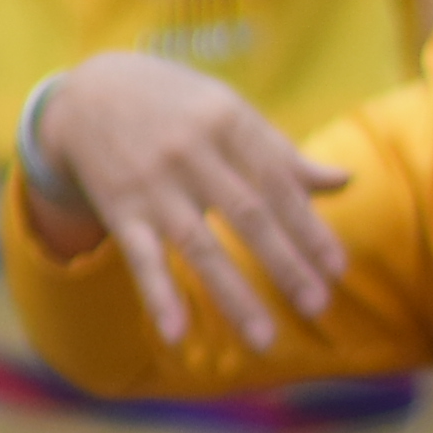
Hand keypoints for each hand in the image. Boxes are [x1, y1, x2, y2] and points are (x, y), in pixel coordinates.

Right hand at [21, 53, 351, 351]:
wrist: (87, 92)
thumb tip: (345, 181)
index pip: (279, 183)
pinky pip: (142, 258)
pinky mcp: (120, 208)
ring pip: (200, 246)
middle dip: (285, 264)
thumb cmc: (175, 106)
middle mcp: (193, 153)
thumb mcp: (227, 112)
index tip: (338, 269)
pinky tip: (176, 335)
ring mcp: (154, 184)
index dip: (310, 228)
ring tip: (264, 340)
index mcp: (228, 123)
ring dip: (233, 296)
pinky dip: (159, 296)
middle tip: (317, 305)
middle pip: (248, 215)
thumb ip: (281, 153)